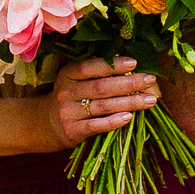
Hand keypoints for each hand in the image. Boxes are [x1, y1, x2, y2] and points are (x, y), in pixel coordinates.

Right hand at [45, 57, 159, 150]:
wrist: (44, 124)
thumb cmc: (69, 98)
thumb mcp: (74, 81)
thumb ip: (95, 74)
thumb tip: (131, 67)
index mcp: (68, 74)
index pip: (91, 66)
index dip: (113, 65)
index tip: (134, 62)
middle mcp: (66, 91)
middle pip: (102, 86)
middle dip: (129, 83)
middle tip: (150, 80)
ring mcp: (68, 112)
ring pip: (103, 106)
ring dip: (129, 102)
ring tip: (150, 100)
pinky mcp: (72, 130)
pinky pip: (96, 125)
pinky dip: (113, 121)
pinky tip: (129, 117)